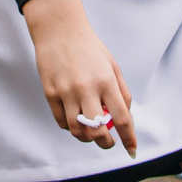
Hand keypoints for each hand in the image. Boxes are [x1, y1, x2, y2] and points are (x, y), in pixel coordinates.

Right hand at [19, 0, 135, 153]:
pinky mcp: (50, 94)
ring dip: (86, 138)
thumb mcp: (113, 66)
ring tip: (91, 133)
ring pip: (77, 130)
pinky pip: (61, 122)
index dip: (128, 139)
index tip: (132, 151)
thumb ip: (122, 92)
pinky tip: (75, 121)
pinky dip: (70, 127)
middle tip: (108, 142)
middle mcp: (86, 89)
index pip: (121, 118)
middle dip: (106, 143)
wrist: (59, 30)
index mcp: (106, 81)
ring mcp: (66, 92)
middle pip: (98, 131)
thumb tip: (124, 118)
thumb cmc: (89, 48)